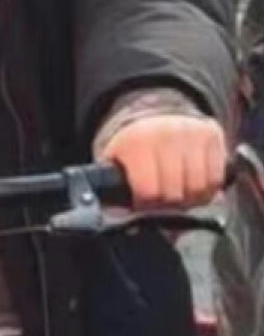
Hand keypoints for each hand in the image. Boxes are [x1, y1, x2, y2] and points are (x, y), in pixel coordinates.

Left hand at [99, 115, 226, 207]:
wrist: (155, 116)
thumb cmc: (136, 148)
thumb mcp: (118, 163)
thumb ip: (122, 190)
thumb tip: (134, 220)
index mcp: (136, 142)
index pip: (149, 191)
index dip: (148, 204)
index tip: (145, 202)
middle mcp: (165, 133)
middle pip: (176, 193)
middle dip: (170, 202)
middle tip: (165, 198)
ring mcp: (191, 131)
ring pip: (199, 188)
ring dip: (192, 197)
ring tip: (182, 191)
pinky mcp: (212, 132)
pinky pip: (217, 178)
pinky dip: (209, 187)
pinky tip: (197, 180)